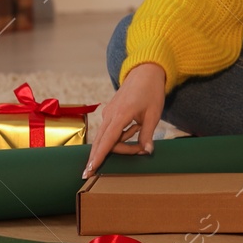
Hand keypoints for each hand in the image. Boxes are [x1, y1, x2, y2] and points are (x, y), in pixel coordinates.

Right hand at [83, 61, 166, 177]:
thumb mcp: (154, 114)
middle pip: (103, 142)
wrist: (145, 72)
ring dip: (120, 143)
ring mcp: (108, 113)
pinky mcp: (110, 112)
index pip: (107, 141)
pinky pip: (110, 130)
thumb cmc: (152, 92)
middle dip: (102, 157)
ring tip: (139, 131)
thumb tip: (147, 151)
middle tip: (99, 170)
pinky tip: (135, 127)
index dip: (98, 157)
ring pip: (107, 137)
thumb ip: (147, 134)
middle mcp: (110, 114)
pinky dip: (120, 135)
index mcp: (121, 115)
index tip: (88, 171)